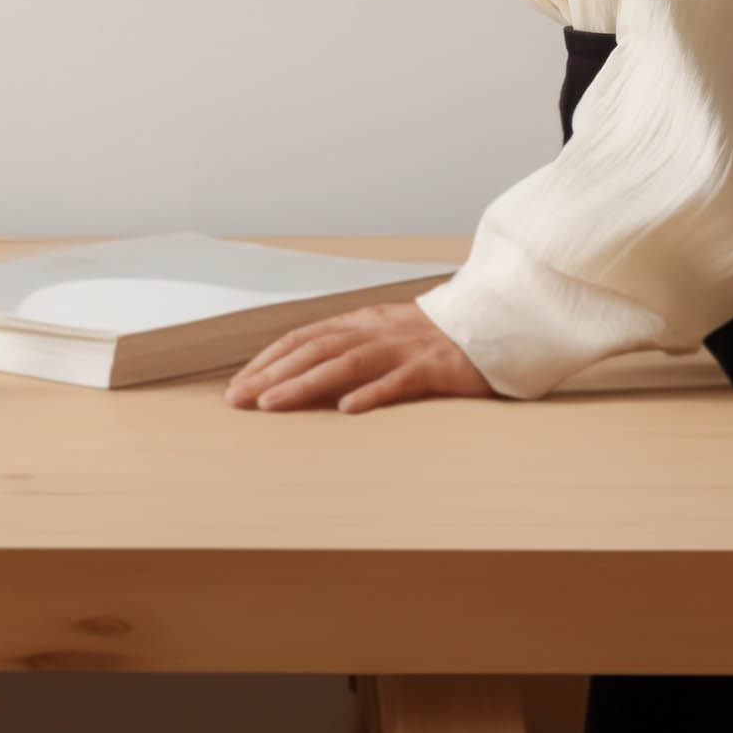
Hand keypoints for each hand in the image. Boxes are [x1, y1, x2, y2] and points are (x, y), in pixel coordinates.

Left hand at [225, 298, 494, 414]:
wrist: (493, 324)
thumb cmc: (437, 339)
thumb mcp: (387, 337)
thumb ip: (354, 350)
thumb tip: (309, 376)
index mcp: (362, 323)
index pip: (305, 339)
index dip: (269, 360)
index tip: (239, 384)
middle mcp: (376, 331)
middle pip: (315, 350)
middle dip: (272, 374)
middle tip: (238, 399)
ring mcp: (403, 348)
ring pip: (346, 364)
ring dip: (304, 384)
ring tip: (272, 404)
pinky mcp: (433, 368)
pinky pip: (398, 381)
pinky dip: (371, 393)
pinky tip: (347, 410)